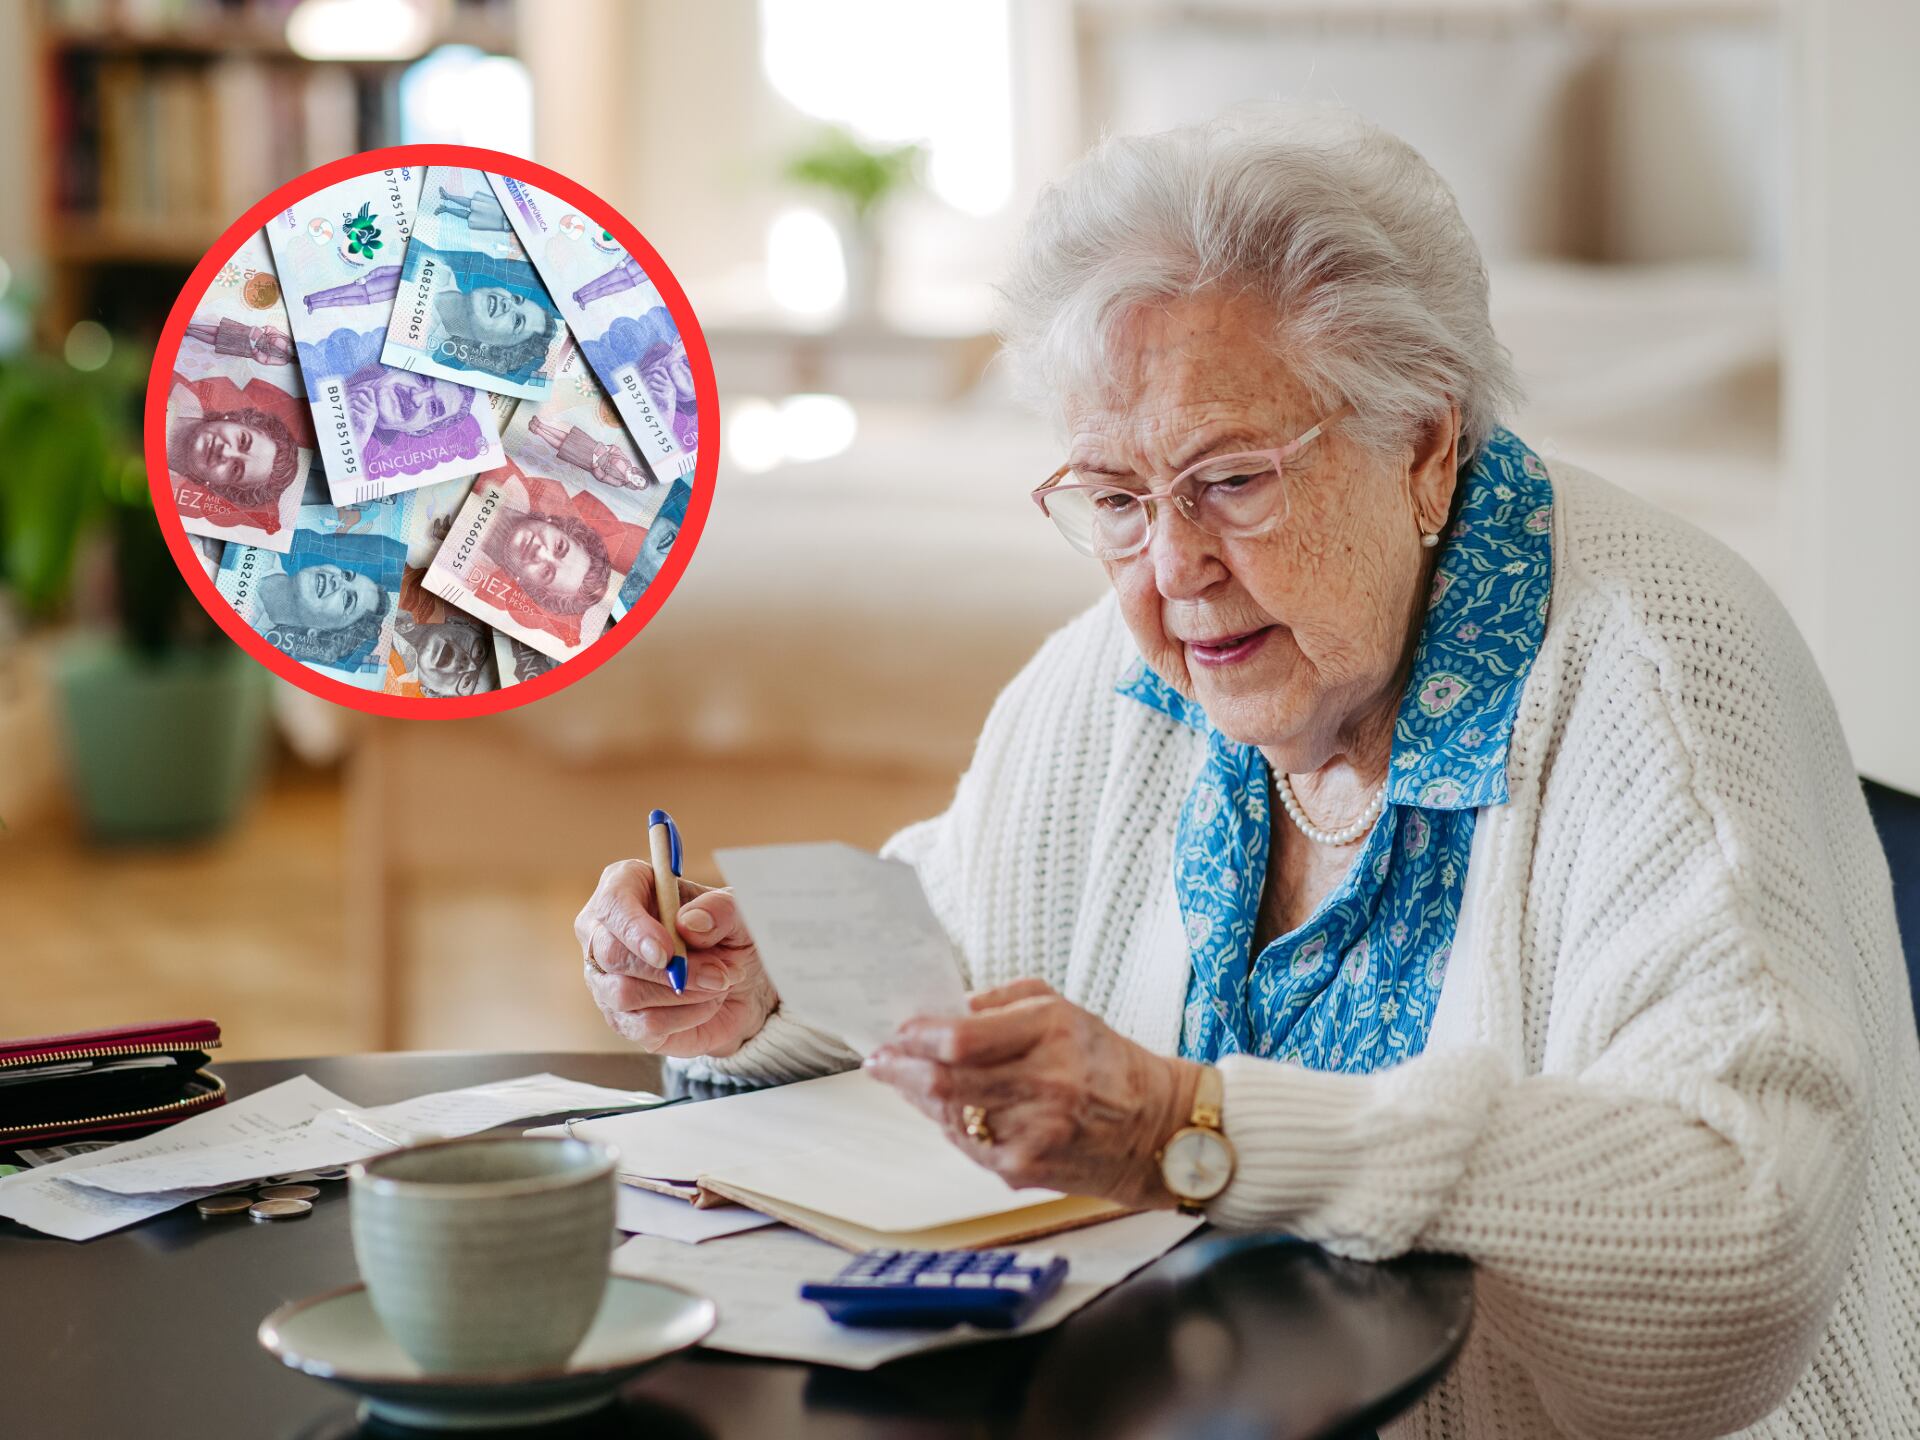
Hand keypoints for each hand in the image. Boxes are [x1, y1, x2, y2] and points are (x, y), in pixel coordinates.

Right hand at [574, 859, 777, 1057]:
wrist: (743, 982)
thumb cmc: (729, 934)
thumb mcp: (740, 914)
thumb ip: (720, 910)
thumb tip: (688, 924)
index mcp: (628, 886)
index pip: (612, 902)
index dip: (635, 928)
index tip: (667, 953)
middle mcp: (605, 931)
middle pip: (610, 953)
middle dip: (668, 970)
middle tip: (720, 974)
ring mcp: (606, 977)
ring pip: (624, 993)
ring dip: (683, 993)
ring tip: (720, 982)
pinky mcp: (621, 1018)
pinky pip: (643, 1025)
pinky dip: (685, 1016)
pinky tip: (705, 1004)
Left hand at [865, 979, 1201, 1209]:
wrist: (1160, 1130)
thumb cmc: (1109, 1064)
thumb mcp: (1066, 1010)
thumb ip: (1006, 1003)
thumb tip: (950, 1011)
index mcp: (1052, 1032)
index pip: (961, 1037)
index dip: (917, 1035)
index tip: (899, 1031)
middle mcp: (1043, 1082)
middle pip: (944, 1080)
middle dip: (899, 1069)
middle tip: (879, 1060)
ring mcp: (1033, 1130)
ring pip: (949, 1114)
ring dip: (919, 1097)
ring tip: (906, 1081)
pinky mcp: (1026, 1167)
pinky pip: (968, 1144)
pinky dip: (951, 1125)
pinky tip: (948, 1111)